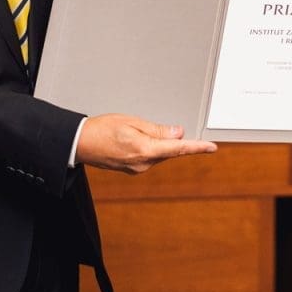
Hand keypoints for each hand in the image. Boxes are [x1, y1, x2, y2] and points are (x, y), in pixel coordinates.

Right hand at [76, 113, 215, 174]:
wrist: (80, 144)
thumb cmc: (101, 129)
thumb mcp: (132, 122)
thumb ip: (157, 130)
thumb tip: (177, 133)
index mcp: (144, 150)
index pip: (178, 149)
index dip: (197, 147)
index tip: (212, 147)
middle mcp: (143, 164)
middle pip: (169, 151)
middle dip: (170, 139)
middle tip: (158, 125)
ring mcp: (137, 169)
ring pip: (159, 154)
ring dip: (157, 142)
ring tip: (135, 129)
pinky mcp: (132, 169)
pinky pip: (149, 157)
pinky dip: (149, 147)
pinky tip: (134, 138)